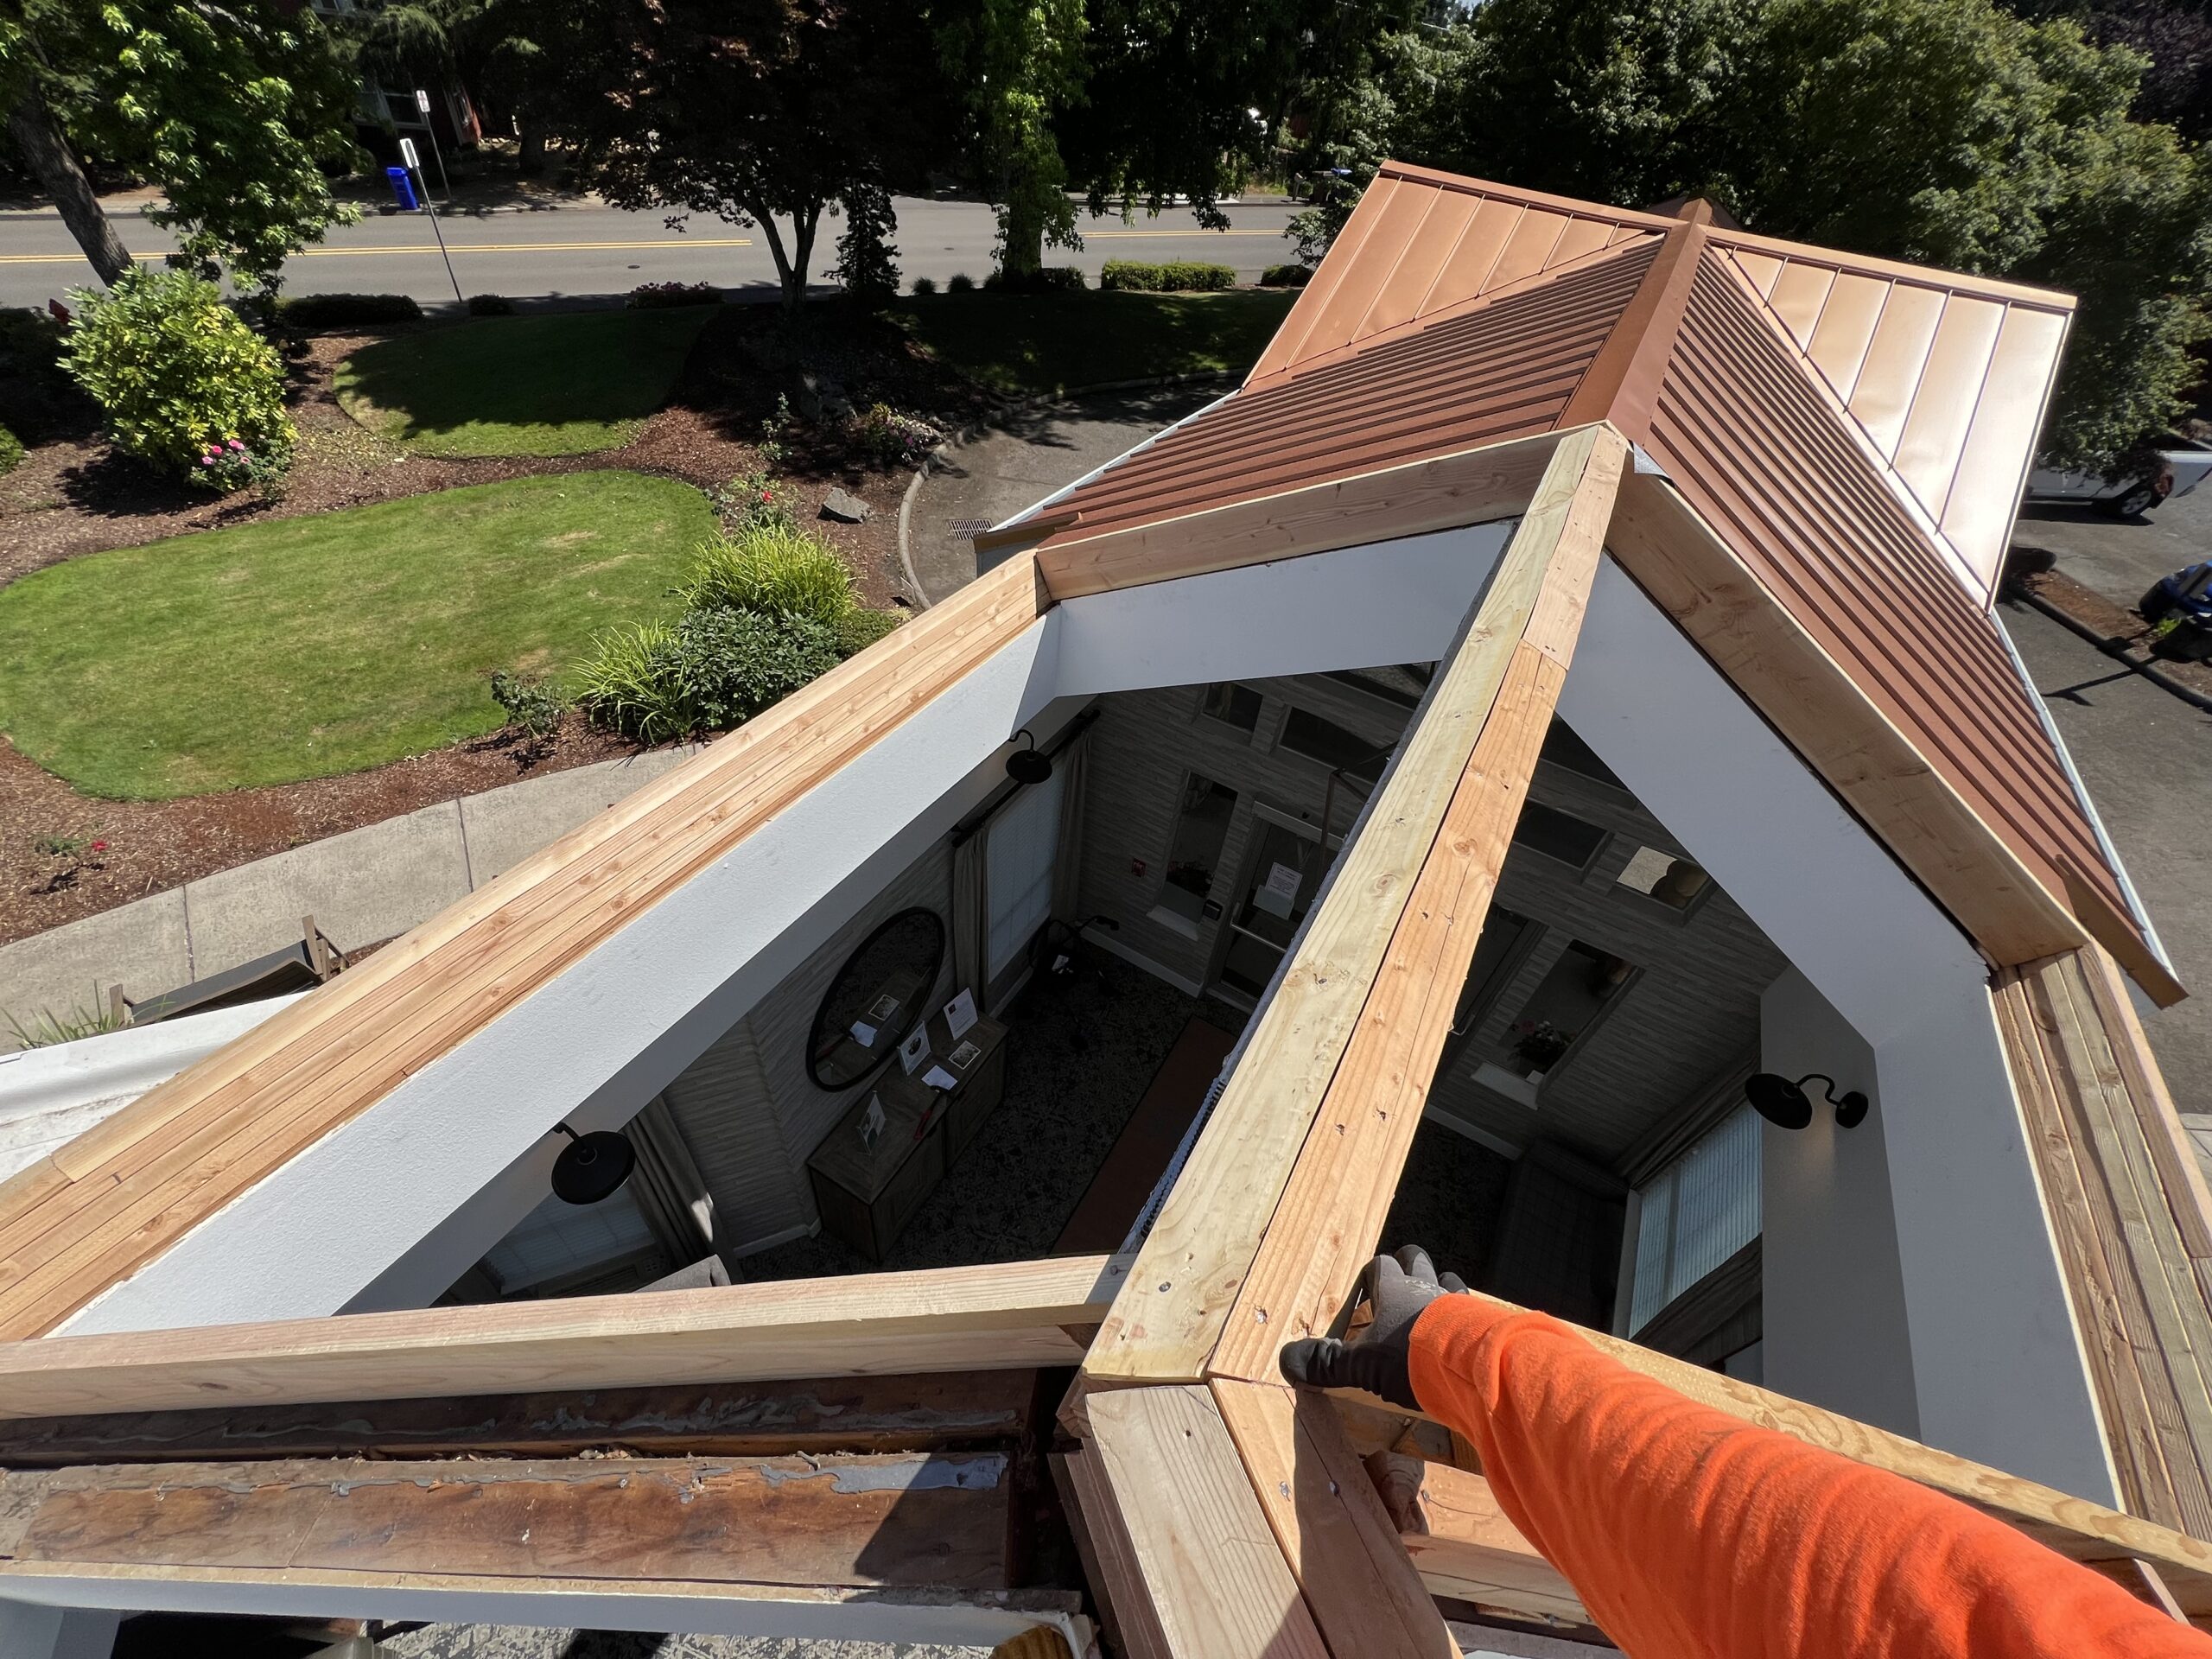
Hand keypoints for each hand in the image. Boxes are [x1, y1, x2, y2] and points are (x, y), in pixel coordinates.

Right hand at [1278, 1245, 1465, 1409]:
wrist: (1469, 1365)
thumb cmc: (1409, 1358)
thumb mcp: (1361, 1365)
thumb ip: (1327, 1362)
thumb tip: (1287, 1360)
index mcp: (1393, 1290)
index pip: (1379, 1265)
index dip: (1372, 1274)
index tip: (1367, 1288)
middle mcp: (1426, 1286)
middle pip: (1417, 1258)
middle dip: (1408, 1265)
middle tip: (1401, 1283)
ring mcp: (1458, 1301)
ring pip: (1449, 1279)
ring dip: (1441, 1289)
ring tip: (1434, 1309)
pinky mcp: (1482, 1320)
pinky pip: (1474, 1308)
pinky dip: (1466, 1317)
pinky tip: (1462, 1336)